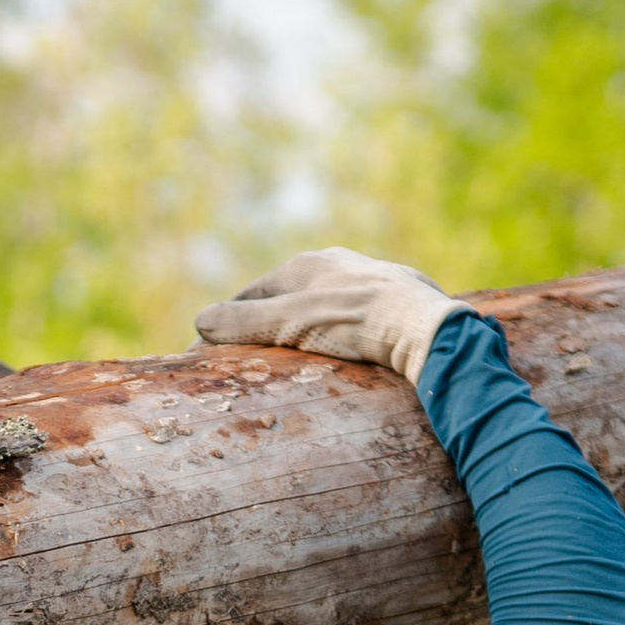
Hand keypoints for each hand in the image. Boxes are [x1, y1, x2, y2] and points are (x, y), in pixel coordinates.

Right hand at [194, 244, 458, 386]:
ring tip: (298, 360)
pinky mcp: (398, 300)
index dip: (229, 322)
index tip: (211, 351)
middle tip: (253, 360)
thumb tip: (199, 321)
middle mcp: (338, 264)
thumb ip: (244, 323)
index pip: (252, 294)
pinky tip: (347, 352)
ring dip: (307, 329)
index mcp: (306, 264)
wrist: (425, 328)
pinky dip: (342, 334)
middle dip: (269, 325)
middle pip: (289, 298)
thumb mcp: (290, 324)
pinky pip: (357, 317)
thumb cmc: (353, 323)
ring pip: (325, 306)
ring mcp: (370, 280)